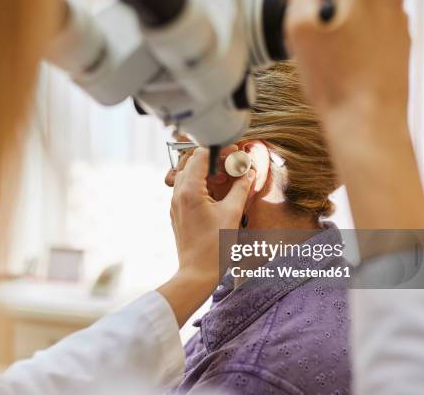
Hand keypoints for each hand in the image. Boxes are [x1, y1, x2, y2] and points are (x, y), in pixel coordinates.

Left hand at [158, 147, 254, 326]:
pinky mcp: (177, 213)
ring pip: (187, 175)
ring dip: (206, 172)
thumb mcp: (232, 213)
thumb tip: (248, 173)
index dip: (219, 150)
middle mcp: (178, 194)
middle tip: (232, 164)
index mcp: (190, 191)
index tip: (234, 153)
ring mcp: (175, 204)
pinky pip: (186, 189)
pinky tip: (216, 193)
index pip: (200, 155)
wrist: (197, 273)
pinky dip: (200, 184)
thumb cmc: (215, 246)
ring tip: (225, 179)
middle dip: (212, 159)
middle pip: (191, 162)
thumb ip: (241, 188)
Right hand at [285, 0, 423, 229]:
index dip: (308, 1)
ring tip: (330, 55)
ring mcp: (397, 18)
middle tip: (314, 36)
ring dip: (341, 23)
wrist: (366, 121)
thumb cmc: (337, 84)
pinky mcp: (401, 40)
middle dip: (326, 8)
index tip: (303, 14)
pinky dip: (356, 40)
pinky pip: (371, 28)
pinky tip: (345, 64)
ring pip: (358, 8)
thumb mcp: (299, 28)